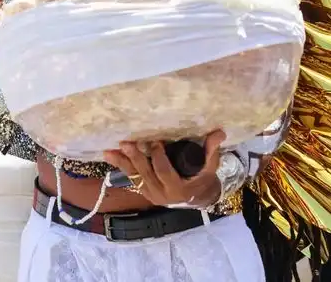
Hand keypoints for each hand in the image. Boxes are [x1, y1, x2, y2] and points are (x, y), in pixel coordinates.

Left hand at [103, 130, 224, 208]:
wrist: (197, 198)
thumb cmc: (203, 179)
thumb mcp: (209, 166)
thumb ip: (211, 149)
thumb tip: (219, 132)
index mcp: (178, 189)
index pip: (165, 172)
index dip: (159, 157)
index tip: (156, 141)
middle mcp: (162, 195)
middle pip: (146, 174)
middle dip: (135, 158)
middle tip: (125, 143)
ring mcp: (151, 195)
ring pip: (135, 177)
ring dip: (122, 163)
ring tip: (110, 150)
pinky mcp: (144, 192)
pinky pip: (131, 179)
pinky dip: (121, 167)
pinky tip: (110, 156)